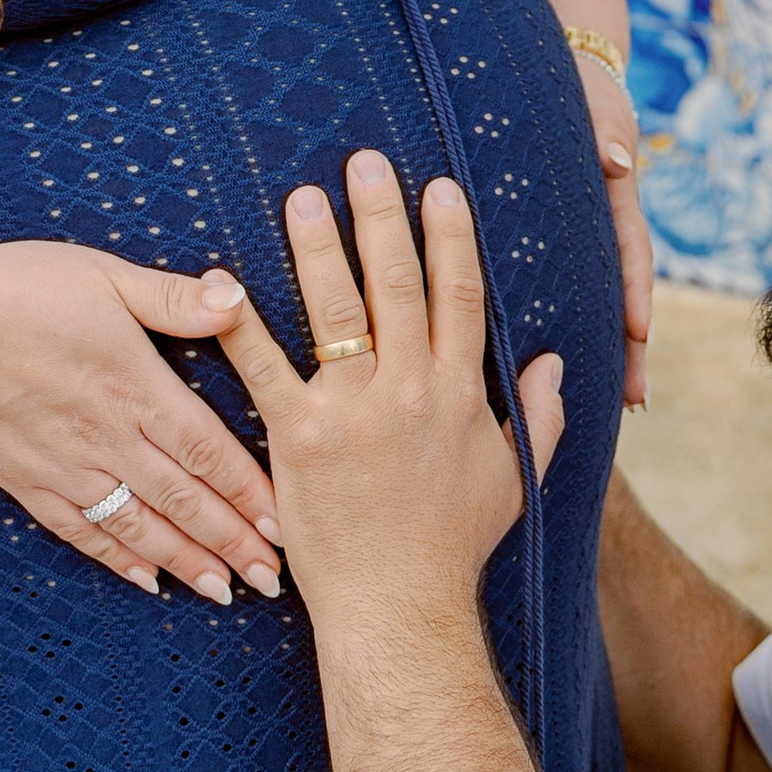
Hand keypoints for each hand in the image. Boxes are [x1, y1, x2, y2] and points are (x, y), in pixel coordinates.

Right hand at [0, 238, 283, 606]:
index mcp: (136, 387)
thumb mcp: (107, 275)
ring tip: (223, 592)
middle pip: (182, 500)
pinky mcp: (26, 480)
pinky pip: (79, 531)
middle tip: (272, 580)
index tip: (284, 524)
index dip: (249, 491)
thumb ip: (174, 298)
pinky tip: (145, 581)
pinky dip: (115, 560)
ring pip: (137, 526)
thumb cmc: (23, 286)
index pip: (208, 450)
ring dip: (184, 562)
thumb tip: (238, 298)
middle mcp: (107, 436)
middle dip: (232, 543)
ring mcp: (65, 465)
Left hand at [208, 151, 565, 638]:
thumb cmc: (453, 548)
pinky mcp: (298, 440)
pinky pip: (264, 371)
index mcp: (460, 393)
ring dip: (318, 247)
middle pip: (397, 284)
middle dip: (382, 216)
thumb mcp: (512, 478)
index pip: (460, 294)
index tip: (439, 186)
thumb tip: (550, 360)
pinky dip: (240, 324)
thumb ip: (538, 415)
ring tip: (302, 195)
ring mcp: (351, 413)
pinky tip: (221, 281)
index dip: (451, 235)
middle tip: (365, 160)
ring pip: (335, 312)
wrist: (400, 611)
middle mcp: (409, 391)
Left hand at [577, 54, 653, 408]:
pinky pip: (570, 282)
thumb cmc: (582, 83)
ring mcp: (588, 231)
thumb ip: (607, 128)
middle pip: (623, 291)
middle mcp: (605, 222)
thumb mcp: (598, 101)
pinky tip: (554, 359)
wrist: (570, 65)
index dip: (636, 292)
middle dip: (632, 346)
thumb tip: (618, 163)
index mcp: (616, 196)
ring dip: (608, 344)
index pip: (631, 250)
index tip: (641, 333)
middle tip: (636, 401)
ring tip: (610, 400)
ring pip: (599, 295)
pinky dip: (574, 319)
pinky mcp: (564, 233)